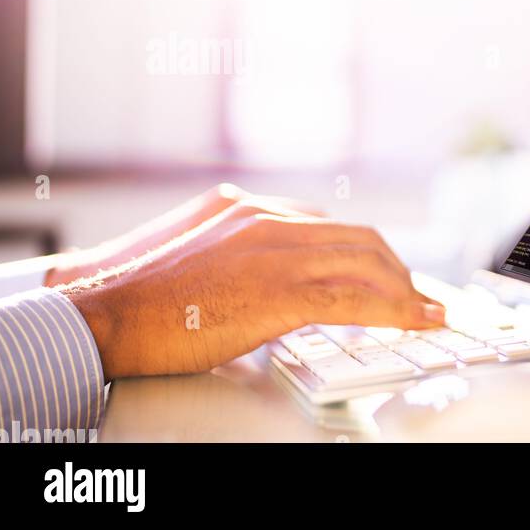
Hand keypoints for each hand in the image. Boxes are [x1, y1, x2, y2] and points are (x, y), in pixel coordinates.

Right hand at [59, 194, 444, 378]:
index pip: (326, 226)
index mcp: (245, 208)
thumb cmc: (134, 296)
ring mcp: (277, 251)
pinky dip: (398, 311)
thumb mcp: (188, 253)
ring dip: (406, 292)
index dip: (364, 252)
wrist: (101, 313)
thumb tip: (255, 277)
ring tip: (428, 312)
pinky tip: (417, 321)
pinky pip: (357, 299)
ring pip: (367, 264)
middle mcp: (267, 219)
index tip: (384, 272)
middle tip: (416, 295)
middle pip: (358, 239)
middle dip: (396, 270)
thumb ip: (231, 253)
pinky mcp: (281, 291)